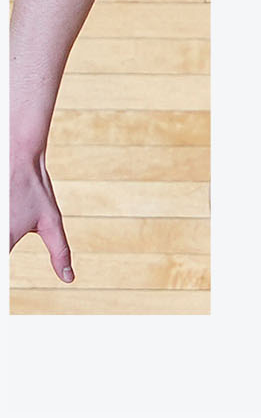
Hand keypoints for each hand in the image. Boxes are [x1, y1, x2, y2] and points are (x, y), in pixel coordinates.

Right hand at [10, 148, 73, 282]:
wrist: (16, 157)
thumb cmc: (35, 190)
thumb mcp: (51, 221)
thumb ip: (60, 252)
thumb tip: (69, 278)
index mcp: (4, 242)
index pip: (1, 269)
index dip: (5, 283)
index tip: (10, 286)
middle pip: (1, 251)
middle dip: (7, 248)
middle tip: (16, 233)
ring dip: (5, 239)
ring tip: (14, 224)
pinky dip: (1, 233)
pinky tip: (9, 221)